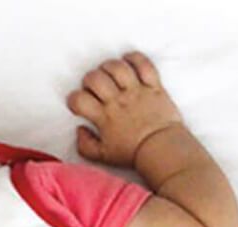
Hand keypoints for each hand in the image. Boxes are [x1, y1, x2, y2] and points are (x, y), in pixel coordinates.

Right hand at [66, 51, 183, 167]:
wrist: (163, 150)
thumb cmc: (134, 153)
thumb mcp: (104, 156)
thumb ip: (85, 145)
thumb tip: (79, 130)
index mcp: (104, 117)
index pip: (79, 100)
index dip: (74, 100)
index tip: (79, 104)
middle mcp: (118, 101)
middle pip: (95, 78)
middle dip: (89, 80)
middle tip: (93, 88)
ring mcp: (136, 91)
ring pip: (117, 67)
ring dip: (109, 66)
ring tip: (109, 74)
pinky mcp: (153, 86)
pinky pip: (144, 64)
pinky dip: (135, 58)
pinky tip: (129, 62)